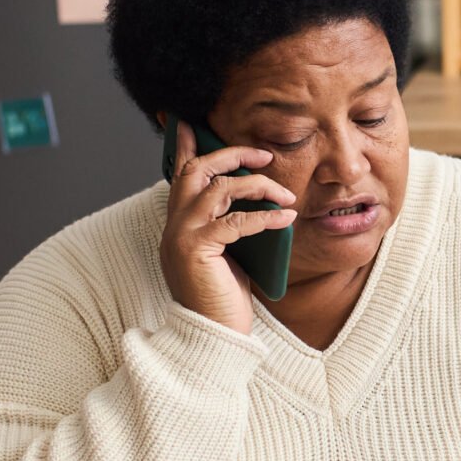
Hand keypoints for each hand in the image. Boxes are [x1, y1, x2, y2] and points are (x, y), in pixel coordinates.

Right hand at [159, 122, 294, 333]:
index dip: (184, 146)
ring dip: (256, 186)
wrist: (211, 338)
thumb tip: (259, 201)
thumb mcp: (227, 255)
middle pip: (197, 170)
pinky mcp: (196, 249)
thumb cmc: (222, 299)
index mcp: (178, 224)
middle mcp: (173, 225)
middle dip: (231, 155)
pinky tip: (286, 218)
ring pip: (217, 188)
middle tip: (262, 155)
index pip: (178, 175)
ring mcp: (181, 236)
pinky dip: (264, 216)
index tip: (190, 122)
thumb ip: (229, 226)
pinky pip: (234, 221)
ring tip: (285, 195)